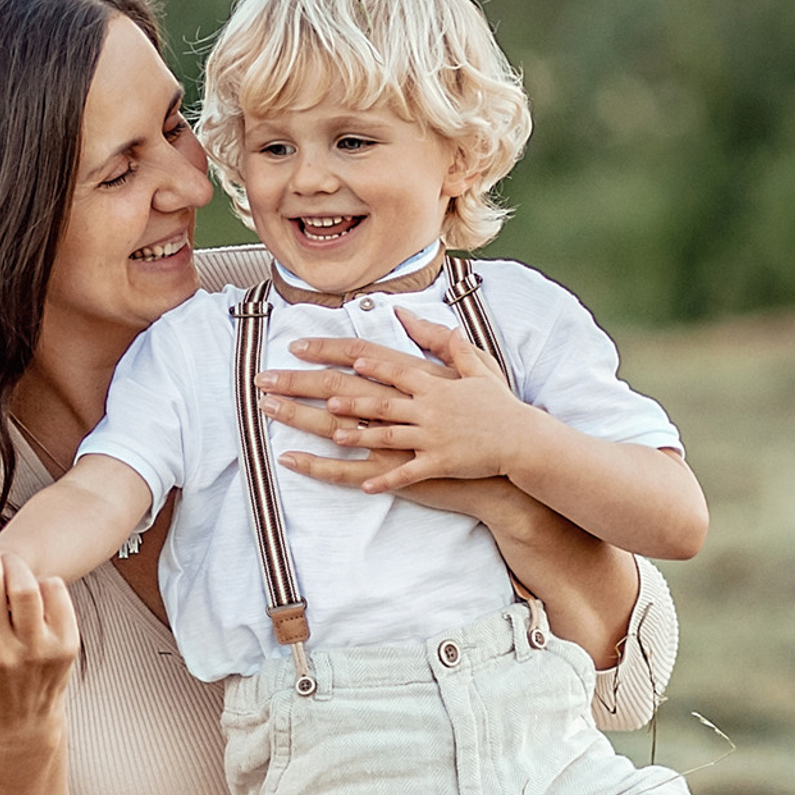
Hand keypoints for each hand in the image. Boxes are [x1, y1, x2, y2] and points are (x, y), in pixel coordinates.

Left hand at [254, 310, 541, 495]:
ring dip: (338, 430)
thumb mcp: (472, 363)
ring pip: (374, 431)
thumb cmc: (497, 403)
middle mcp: (420, 404)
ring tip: (303, 426)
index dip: (331, 354)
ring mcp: (426, 436)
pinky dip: (374, 476)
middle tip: (271, 383)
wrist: (523, 442)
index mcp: (425, 379)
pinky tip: (350, 480)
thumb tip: (404, 314)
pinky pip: (399, 473)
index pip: (369, 360)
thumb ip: (436, 338)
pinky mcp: (434, 465)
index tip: (298, 349)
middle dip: (310, 388)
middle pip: (356, 393)